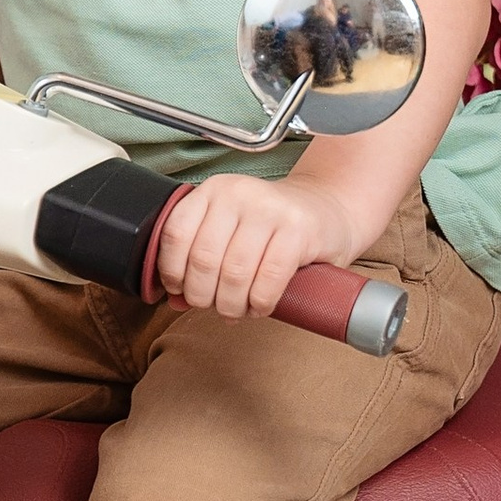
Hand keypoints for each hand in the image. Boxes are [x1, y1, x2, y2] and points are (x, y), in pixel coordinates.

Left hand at [152, 167, 390, 321]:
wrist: (328, 210)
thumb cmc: (272, 227)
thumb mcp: (231, 229)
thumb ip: (200, 256)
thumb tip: (173, 300)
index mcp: (214, 190)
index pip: (176, 234)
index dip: (172, 271)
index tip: (180, 290)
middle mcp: (238, 193)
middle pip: (203, 260)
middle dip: (202, 296)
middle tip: (212, 306)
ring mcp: (270, 209)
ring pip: (233, 274)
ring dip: (230, 304)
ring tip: (236, 310)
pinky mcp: (298, 230)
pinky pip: (267, 280)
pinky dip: (259, 303)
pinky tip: (259, 307)